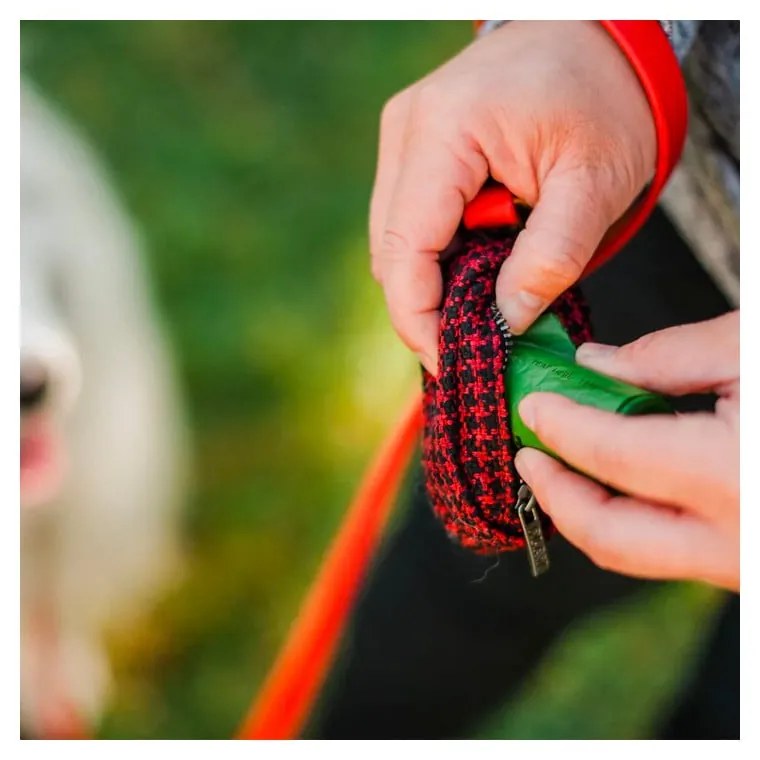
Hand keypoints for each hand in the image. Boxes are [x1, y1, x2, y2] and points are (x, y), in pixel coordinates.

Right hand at [370, 21, 655, 373]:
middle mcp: (408, 129)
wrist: (597, 33)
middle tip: (477, 340)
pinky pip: (408, 220)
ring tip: (485, 300)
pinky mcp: (413, 145)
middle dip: (427, 305)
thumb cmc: (604, 96)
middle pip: (390, 251)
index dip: (419, 318)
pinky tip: (476, 265)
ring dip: (433, 281)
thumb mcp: (595, 184)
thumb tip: (503, 324)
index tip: (451, 361)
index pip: (404, 250)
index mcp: (446, 131)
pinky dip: (437, 255)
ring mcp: (404, 134)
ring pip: (393, 240)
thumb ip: (549, 260)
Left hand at [514, 311, 738, 590]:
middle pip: (610, 536)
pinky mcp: (747, 565)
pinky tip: (615, 478)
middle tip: (526, 452)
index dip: (561, 427)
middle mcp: (739, 540)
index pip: (614, 457)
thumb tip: (594, 366)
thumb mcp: (755, 345)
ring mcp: (745, 565)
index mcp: (738, 477)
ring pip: (636, 553)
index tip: (532, 405)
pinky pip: (669, 550)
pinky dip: (629, 517)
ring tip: (559, 462)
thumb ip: (668, 357)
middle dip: (555, 494)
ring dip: (586, 510)